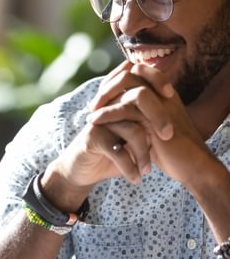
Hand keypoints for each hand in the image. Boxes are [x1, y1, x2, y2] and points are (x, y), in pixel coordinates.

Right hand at [43, 62, 175, 209]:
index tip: (172, 97)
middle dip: (158, 119)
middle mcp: (109, 106)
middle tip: (167, 138)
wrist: (82, 171)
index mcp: (119, 101)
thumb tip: (177, 123)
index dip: (157, 81)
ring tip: (147, 171)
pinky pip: (118, 150)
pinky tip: (135, 178)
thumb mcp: (132, 140)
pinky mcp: (92, 138)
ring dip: (144, 154)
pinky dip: (130, 167)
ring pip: (132, 130)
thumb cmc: (112, 154)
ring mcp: (100, 121)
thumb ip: (148, 127)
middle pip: (139, 100)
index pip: (140, 80)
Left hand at [88, 62, 212, 186]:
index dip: (117, 79)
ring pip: (127, 85)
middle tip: (94, 103)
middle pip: (132, 71)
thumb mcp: (153, 127)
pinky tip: (94, 122)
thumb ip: (140, 114)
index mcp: (164, 92)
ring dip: (105, 97)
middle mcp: (163, 92)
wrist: (191, 166)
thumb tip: (118, 108)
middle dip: (109, 84)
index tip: (102, 96)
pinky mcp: (156, 118)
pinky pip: (126, 107)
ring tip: (91, 113)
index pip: (138, 71)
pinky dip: (107, 113)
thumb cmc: (172, 151)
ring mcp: (161, 102)